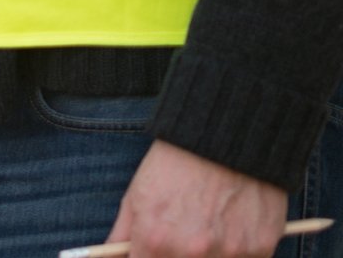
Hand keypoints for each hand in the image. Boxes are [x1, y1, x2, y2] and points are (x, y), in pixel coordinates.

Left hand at [103, 140, 286, 256]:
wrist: (222, 138)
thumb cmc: (174, 165)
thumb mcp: (136, 196)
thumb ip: (123, 236)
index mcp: (155, 240)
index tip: (150, 255)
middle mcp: (191, 252)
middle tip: (181, 243)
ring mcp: (229, 253)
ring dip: (207, 257)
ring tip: (206, 231)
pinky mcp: (261, 248)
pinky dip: (236, 254)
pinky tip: (230, 230)